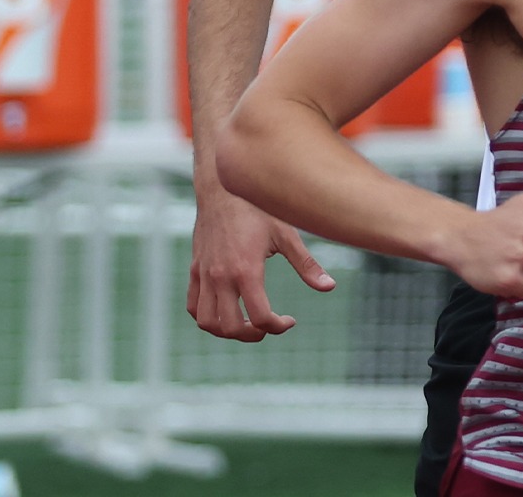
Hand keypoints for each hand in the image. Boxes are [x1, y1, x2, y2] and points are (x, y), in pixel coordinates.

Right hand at [187, 186, 335, 340]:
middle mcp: (220, 276)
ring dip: (225, 330)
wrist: (221, 186)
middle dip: (252, 335)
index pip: (260, 318)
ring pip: (206, 321)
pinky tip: (226, 308)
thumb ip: (306, 264)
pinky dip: (206, 315)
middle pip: (231, 327)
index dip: (278, 327)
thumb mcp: (285, 234)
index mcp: (245, 270)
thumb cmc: (256, 207)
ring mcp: (204, 273)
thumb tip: (330, 287)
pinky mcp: (195, 268)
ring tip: (244, 322)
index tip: (290, 320)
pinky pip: (193, 304)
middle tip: (267, 325)